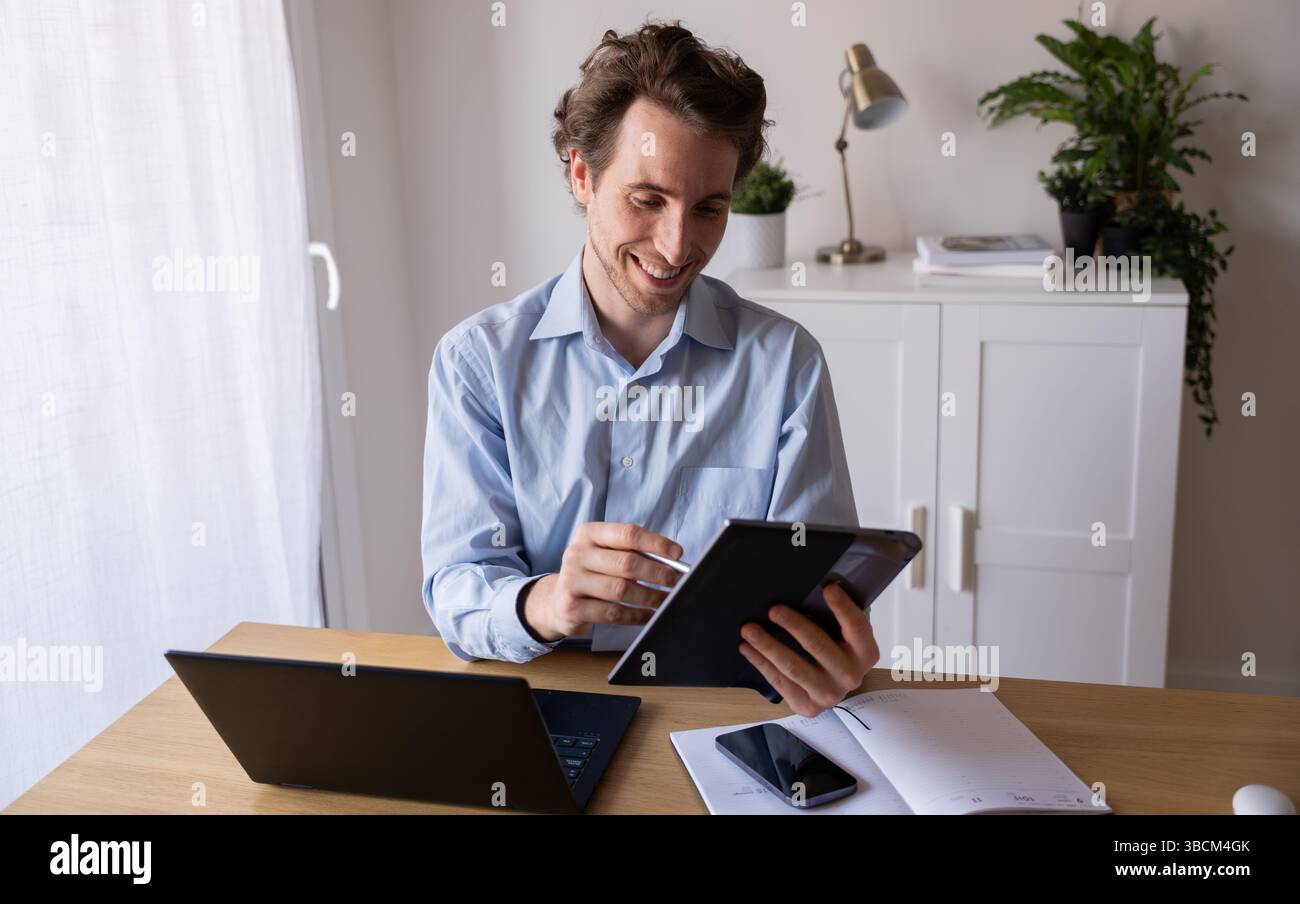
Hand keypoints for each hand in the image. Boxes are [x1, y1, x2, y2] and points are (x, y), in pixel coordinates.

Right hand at [521, 522, 682, 641]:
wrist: (556, 601)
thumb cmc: (591, 573)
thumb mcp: (604, 554)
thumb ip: (633, 553)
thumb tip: (672, 561)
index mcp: (589, 534)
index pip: (628, 534)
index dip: (656, 543)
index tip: (678, 553)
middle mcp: (577, 554)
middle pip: (627, 563)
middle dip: (658, 573)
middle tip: (677, 581)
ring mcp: (572, 581)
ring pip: (621, 590)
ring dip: (650, 597)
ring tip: (667, 600)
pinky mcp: (572, 607)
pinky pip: (612, 613)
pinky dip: (636, 615)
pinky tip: (649, 615)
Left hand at [737, 582, 879, 716]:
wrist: (834, 688)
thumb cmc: (837, 650)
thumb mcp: (845, 632)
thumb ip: (838, 613)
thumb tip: (820, 580)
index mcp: (866, 653)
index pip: (857, 627)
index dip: (843, 607)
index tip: (827, 587)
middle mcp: (851, 676)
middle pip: (818, 646)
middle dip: (794, 625)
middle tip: (773, 609)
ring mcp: (829, 694)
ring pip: (793, 666)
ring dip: (768, 645)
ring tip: (749, 628)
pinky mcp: (808, 706)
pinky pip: (779, 682)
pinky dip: (760, 662)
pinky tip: (747, 648)